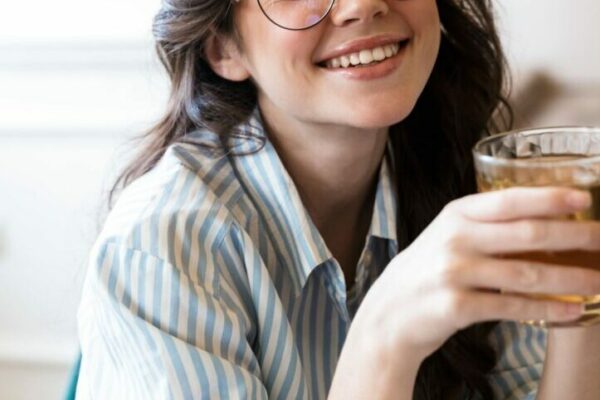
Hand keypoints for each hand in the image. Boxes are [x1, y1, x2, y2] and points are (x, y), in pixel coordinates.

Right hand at [354, 187, 599, 362]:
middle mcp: (455, 239)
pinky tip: (570, 312)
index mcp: (455, 214)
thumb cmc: (427, 269)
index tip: (583, 198)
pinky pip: (513, 306)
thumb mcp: (448, 235)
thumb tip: (545, 221)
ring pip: (527, 273)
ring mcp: (455, 272)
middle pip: (527, 233)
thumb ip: (485, 225)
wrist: (390, 310)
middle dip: (575, 236)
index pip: (509, 200)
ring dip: (571, 279)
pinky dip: (546, 310)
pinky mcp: (457, 306)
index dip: (549, 197)